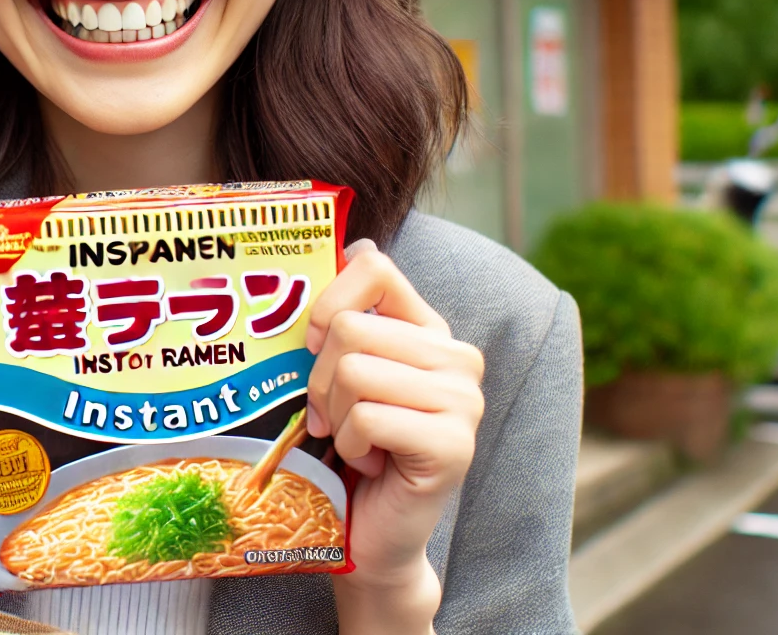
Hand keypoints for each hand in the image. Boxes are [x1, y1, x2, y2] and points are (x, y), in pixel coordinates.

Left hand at [304, 239, 484, 604]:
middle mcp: (457, 358)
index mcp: (429, 329)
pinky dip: (349, 445)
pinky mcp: (454, 444)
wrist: (369, 535)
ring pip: (354, 371)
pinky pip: (366, 417)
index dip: (326, 300)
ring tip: (353, 441)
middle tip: (331, 415)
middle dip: (319, 378)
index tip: (313, 344)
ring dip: (333, 416)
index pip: (373, 266)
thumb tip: (345, 242)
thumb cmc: (346, 450)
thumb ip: (344, 317)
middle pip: (349, 328)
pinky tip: (370, 463)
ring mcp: (464, 401)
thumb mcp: (340, 373)